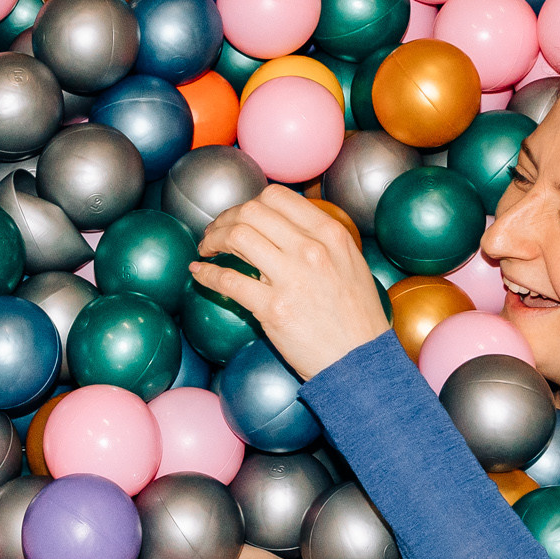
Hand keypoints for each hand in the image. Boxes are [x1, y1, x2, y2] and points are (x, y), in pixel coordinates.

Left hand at [188, 185, 392, 380]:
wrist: (360, 361)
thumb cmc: (356, 317)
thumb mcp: (350, 264)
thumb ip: (319, 241)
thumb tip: (280, 227)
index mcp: (330, 234)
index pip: (277, 197)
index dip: (248, 204)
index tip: (238, 218)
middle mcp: (311, 249)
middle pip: (251, 212)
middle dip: (225, 219)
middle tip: (214, 234)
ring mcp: (291, 278)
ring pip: (236, 237)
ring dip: (212, 240)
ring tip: (206, 250)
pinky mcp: (273, 309)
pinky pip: (229, 280)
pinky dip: (207, 274)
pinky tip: (199, 273)